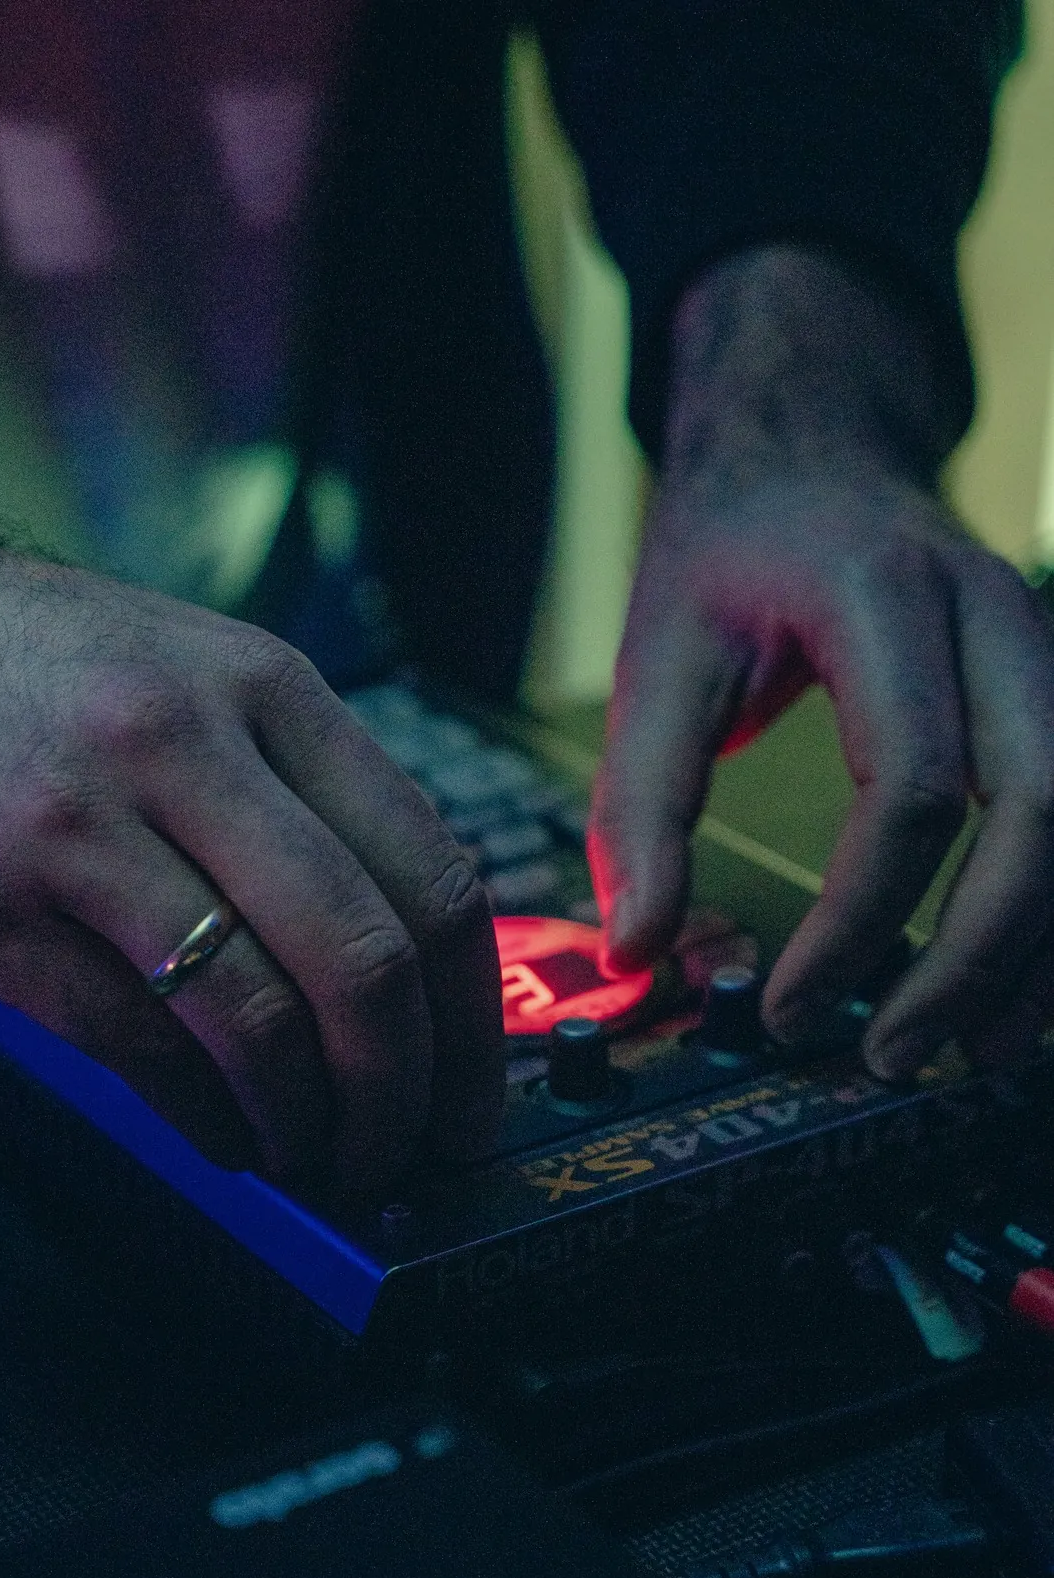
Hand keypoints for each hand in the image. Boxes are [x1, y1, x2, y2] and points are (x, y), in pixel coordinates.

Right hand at [0, 353, 502, 1191]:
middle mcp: (181, 747)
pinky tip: (222, 1136)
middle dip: (404, 1094)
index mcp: (261, 686)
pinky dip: (206, 1123)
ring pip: (257, 1022)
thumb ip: (290, 789)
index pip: (428, 871)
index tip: (471, 1087)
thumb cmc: (7, 659)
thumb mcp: (182, 668)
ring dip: (306, 1125)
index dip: (471, 1015)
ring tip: (311, 1156)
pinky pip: (139, 1053)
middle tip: (404, 1154)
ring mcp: (77, 831)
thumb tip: (392, 959)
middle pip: (362, 961)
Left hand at [593, 246, 1053, 1078]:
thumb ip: (644, 802)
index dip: (858, 920)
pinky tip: (1018, 989)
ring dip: (1041, 952)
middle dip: (974, 956)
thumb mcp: (657, 654)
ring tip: (970, 1050)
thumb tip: (638, 950)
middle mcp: (996, 618)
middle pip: (1042, 810)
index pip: (912, 789)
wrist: (812, 446)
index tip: (792, 1008)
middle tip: (895, 1056)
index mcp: (886, 599)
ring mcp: (1045, 649)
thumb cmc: (731, 551)